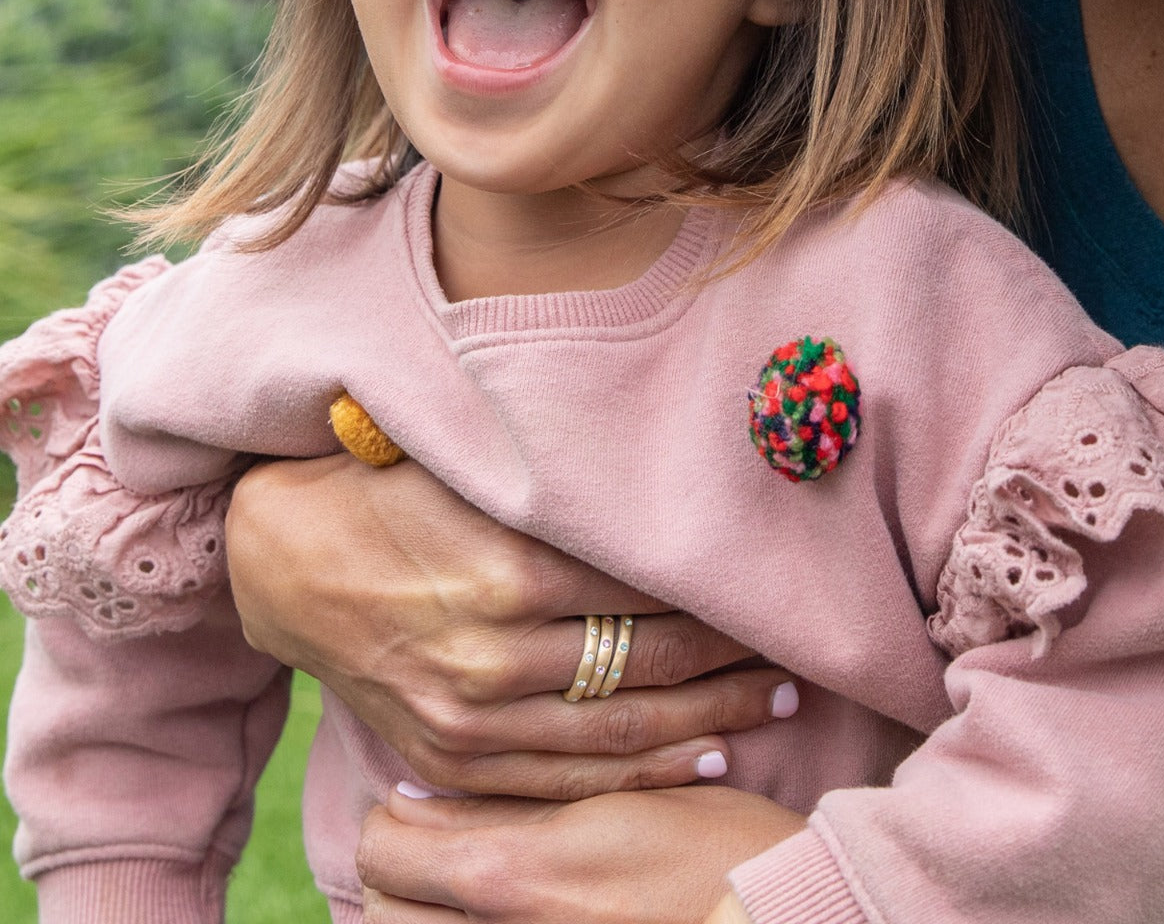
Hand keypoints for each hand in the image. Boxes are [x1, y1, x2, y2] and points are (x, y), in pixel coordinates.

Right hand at [226, 455, 800, 796]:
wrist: (283, 565)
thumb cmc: (383, 496)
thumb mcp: (470, 470)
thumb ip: (561, 490)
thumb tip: (660, 494)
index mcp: (511, 566)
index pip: (649, 588)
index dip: (718, 592)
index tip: (767, 589)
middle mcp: (498, 651)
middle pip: (651, 662)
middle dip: (733, 661)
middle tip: (794, 655)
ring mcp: (473, 717)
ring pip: (622, 733)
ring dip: (708, 722)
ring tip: (772, 708)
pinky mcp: (451, 757)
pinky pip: (565, 778)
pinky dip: (639, 775)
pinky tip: (697, 759)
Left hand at [357, 783, 803, 922]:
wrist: (785, 916)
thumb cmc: (718, 846)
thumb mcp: (621, 798)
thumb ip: (520, 802)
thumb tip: (430, 796)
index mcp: (516, 871)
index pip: (385, 844)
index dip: (395, 817)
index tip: (423, 804)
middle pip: (381, 906)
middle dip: (399, 872)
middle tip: (438, 847)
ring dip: (421, 915)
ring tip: (463, 891)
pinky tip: (498, 918)